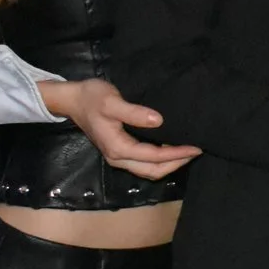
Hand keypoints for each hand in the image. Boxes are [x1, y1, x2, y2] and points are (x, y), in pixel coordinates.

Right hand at [45, 80, 203, 180]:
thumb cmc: (92, 98)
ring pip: (148, 170)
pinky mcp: (119, 151)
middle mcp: (118, 158)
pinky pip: (143, 163)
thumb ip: (135, 113)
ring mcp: (117, 157)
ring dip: (169, 164)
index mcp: (118, 148)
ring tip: (188, 152)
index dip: (177, 154)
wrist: (72, 100)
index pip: (154, 157)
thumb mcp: (112, 102)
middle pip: (153, 170)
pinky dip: (160, 160)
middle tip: (196, 151)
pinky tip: (171, 149)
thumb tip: (159, 121)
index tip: (195, 147)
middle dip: (177, 163)